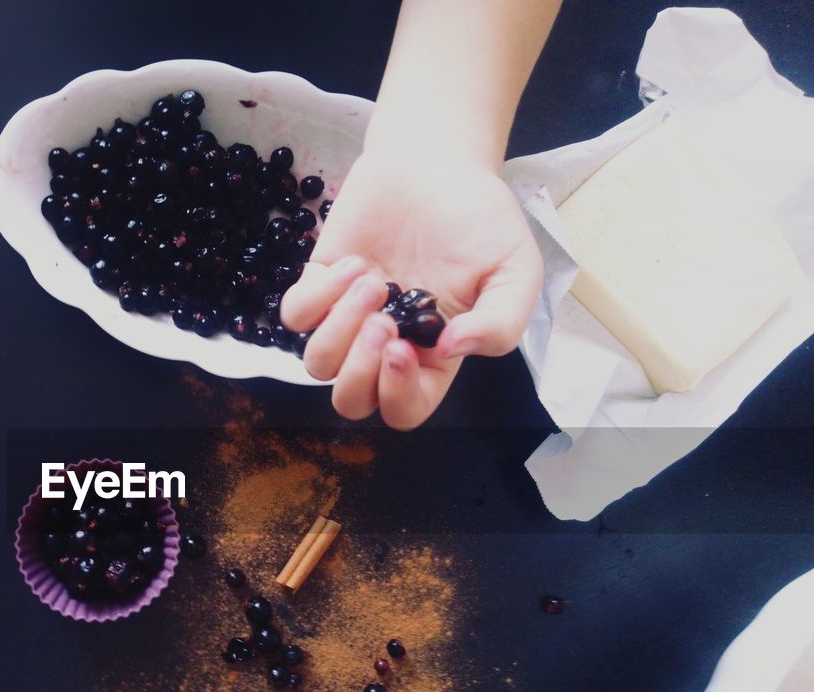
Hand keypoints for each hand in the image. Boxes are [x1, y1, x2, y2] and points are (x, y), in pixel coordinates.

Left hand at [281, 151, 541, 428]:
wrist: (438, 160)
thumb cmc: (481, 218)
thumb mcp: (517, 270)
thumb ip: (500, 323)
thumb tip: (451, 351)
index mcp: (432, 356)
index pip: (404, 409)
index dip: (397, 395)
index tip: (404, 348)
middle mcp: (386, 344)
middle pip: (352, 400)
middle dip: (360, 371)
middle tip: (383, 321)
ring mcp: (348, 316)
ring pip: (319, 364)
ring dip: (340, 329)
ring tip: (372, 281)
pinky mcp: (319, 282)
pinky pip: (296, 316)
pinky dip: (319, 295)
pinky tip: (354, 264)